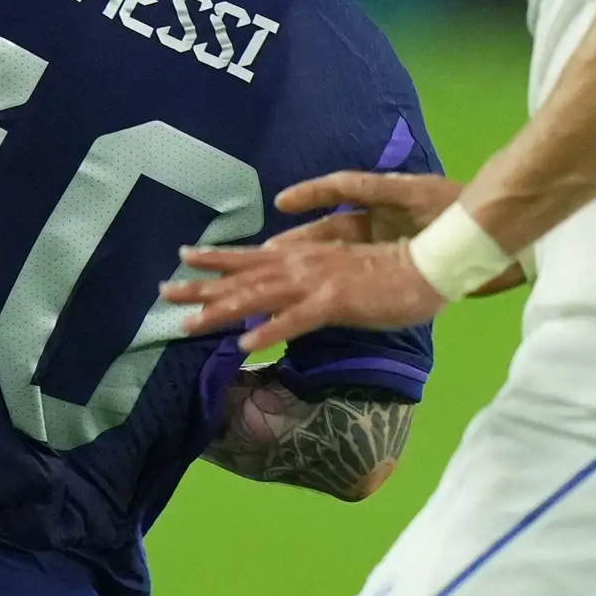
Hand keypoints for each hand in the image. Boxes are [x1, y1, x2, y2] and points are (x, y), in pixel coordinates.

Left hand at [159, 169, 495, 353]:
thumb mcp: (343, 268)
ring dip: (221, 310)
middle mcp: (303, 262)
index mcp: (305, 252)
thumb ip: (313, 274)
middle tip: (163, 294)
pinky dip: (268, 329)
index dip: (215, 258)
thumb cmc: (392, 268)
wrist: (432, 262)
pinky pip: (294, 320)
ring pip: (257, 296)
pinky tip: (243, 342)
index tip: (182, 259)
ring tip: (187, 323)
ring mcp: (317, 282)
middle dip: (201, 286)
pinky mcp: (335, 302)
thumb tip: (288, 287)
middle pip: (242, 275)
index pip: (250, 255)